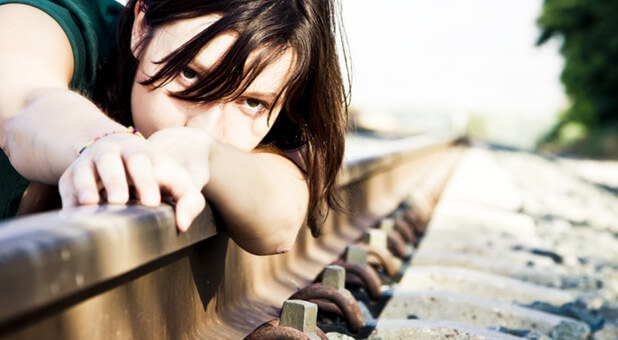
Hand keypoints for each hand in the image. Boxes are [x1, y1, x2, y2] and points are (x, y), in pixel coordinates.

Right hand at [58, 132, 204, 230]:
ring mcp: (87, 162)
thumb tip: (182, 225)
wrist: (122, 154)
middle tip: (120, 201)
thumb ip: (189, 200)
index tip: (151, 202)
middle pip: (109, 162)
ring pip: (82, 170)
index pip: (141, 161)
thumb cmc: (157, 174)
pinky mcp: (70, 177)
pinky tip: (75, 217)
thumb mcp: (177, 181)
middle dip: (114, 180)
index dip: (145, 180)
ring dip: (85, 186)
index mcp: (138, 150)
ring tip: (92, 205)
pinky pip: (65, 187)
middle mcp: (109, 151)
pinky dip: (69, 200)